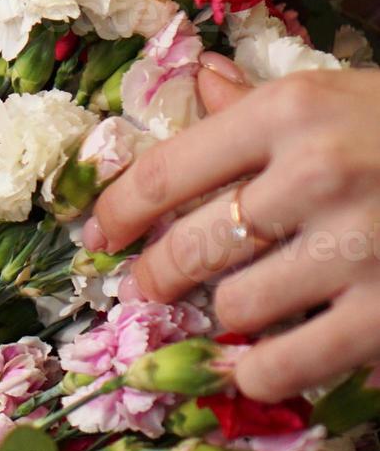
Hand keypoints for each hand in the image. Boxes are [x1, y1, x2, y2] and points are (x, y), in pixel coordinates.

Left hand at [86, 62, 379, 400]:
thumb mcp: (345, 95)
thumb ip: (262, 102)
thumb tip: (195, 79)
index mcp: (294, 111)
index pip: (164, 172)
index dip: (116, 214)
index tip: (97, 238)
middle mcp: (320, 173)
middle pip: (188, 248)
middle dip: (157, 277)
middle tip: (152, 287)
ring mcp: (360, 246)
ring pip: (235, 308)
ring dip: (229, 317)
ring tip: (246, 306)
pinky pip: (285, 364)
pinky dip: (262, 371)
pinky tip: (264, 360)